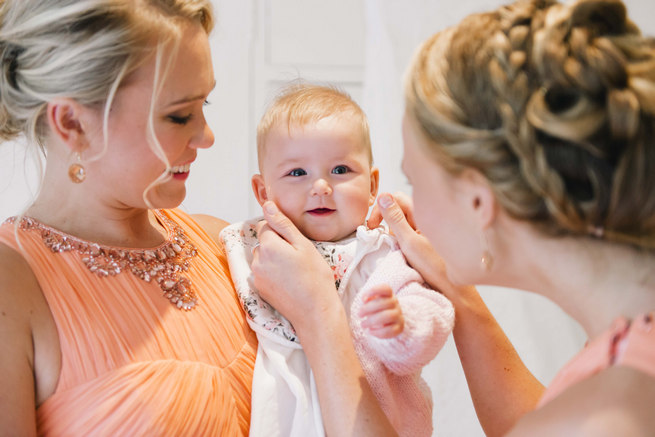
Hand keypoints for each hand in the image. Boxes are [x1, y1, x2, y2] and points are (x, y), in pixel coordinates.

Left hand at [250, 201, 338, 331]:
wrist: (315, 312)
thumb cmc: (315, 277)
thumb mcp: (303, 245)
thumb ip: (283, 224)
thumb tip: (268, 205)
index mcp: (268, 246)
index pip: (266, 225)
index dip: (281, 231)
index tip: (295, 243)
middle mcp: (257, 260)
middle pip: (263, 242)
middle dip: (277, 245)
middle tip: (298, 258)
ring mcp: (257, 276)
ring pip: (263, 257)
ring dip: (274, 259)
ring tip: (294, 271)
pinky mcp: (259, 289)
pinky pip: (263, 272)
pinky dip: (273, 273)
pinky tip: (289, 281)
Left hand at [358, 285, 403, 338]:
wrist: (388, 322)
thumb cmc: (375, 310)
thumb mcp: (370, 302)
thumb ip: (366, 299)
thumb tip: (364, 300)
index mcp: (388, 295)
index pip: (386, 288)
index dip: (375, 291)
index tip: (363, 299)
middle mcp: (395, 304)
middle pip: (386, 302)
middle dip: (368, 309)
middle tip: (359, 314)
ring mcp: (399, 316)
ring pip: (389, 316)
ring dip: (373, 321)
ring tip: (363, 324)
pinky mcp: (399, 328)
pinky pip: (390, 330)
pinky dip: (378, 332)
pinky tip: (370, 331)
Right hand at [369, 193, 452, 289]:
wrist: (452, 287)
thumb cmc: (434, 266)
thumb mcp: (410, 242)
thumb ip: (395, 219)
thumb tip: (383, 197)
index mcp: (423, 212)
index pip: (395, 197)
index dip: (381, 208)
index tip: (373, 226)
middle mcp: (425, 216)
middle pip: (398, 207)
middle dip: (384, 218)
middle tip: (376, 233)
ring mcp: (424, 227)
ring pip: (402, 219)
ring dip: (391, 229)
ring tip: (390, 244)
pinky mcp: (424, 237)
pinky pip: (407, 230)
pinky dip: (399, 237)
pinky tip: (399, 248)